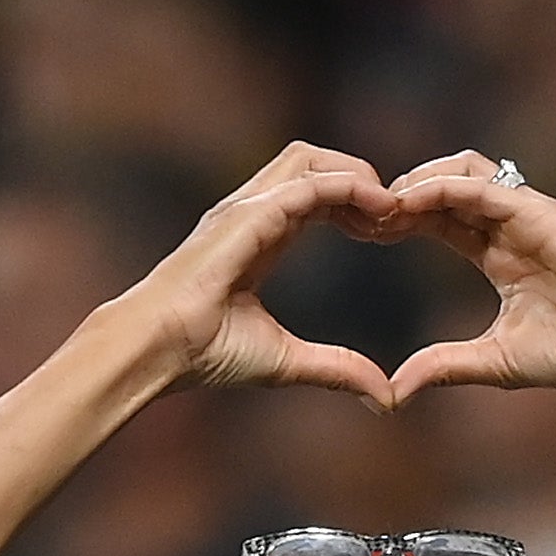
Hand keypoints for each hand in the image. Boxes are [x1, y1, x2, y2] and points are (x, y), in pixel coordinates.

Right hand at [123, 143, 401, 405]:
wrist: (160, 349)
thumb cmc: (206, 352)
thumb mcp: (288, 361)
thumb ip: (337, 369)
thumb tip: (384, 397)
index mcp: (261, 235)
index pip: (315, 192)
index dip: (355, 203)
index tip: (387, 232)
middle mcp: (253, 211)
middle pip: (314, 161)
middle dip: (360, 177)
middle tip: (395, 215)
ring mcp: (247, 207)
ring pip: (311, 159)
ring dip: (356, 175)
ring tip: (390, 207)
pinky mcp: (248, 214)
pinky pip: (308, 184)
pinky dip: (348, 187)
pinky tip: (379, 209)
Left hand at [381, 151, 555, 400]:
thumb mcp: (493, 361)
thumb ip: (443, 366)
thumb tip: (393, 392)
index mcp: (497, 254)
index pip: (438, 221)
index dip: (399, 222)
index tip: (361, 233)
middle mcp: (509, 226)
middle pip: (442, 188)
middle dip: (400, 196)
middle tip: (359, 211)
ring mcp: (526, 213)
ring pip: (462, 171)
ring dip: (419, 180)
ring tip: (383, 203)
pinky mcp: (541, 211)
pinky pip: (484, 185)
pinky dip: (444, 186)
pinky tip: (411, 201)